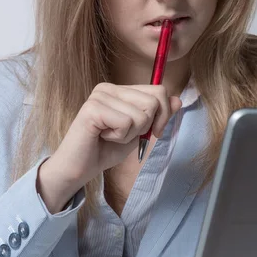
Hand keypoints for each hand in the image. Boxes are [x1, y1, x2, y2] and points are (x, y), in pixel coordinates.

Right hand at [37, 83, 181, 211]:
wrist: (79, 169)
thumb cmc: (105, 150)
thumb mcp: (138, 132)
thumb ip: (157, 116)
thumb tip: (178, 100)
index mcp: (119, 89)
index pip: (159, 91)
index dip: (164, 115)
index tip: (153, 132)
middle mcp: (108, 87)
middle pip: (154, 101)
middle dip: (146, 126)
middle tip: (123, 134)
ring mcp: (99, 96)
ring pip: (141, 115)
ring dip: (130, 134)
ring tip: (110, 136)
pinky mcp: (92, 108)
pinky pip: (126, 123)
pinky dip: (119, 137)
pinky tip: (102, 137)